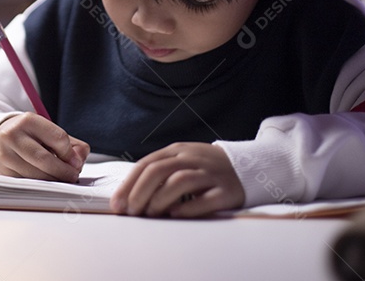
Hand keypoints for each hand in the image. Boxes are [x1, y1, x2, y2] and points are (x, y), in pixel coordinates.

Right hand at [0, 113, 89, 181]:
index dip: (70, 154)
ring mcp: (5, 155)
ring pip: (35, 175)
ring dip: (53, 181)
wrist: (0, 139)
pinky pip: (27, 183)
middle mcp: (12, 136)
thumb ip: (71, 144)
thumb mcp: (49, 131)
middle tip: (73, 175)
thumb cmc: (30, 136)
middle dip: (63, 171)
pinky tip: (47, 181)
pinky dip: (41, 185)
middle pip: (44, 159)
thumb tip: (78, 161)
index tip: (76, 162)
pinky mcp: (2, 172)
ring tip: (61, 179)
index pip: (58, 138)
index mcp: (28, 121)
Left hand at [110, 143, 244, 217]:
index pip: (146, 164)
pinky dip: (188, 207)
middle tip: (131, 211)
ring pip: (180, 181)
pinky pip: (205, 199)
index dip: (129, 184)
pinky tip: (175, 214)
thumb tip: (128, 196)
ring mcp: (209, 173)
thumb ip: (158, 173)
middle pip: (159, 171)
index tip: (117, 204)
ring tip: (150, 213)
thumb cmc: (204, 168)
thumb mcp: (181, 161)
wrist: (247, 166)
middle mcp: (191, 159)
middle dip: (140, 192)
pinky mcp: (226, 191)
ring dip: (160, 198)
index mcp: (176, 151)